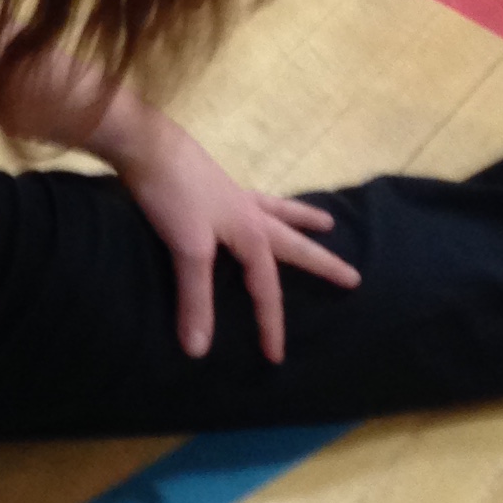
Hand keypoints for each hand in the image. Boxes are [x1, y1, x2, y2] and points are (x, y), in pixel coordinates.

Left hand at [113, 112, 358, 362]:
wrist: (148, 145)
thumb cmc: (173, 195)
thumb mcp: (187, 250)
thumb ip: (196, 299)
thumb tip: (199, 350)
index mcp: (251, 235)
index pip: (267, 289)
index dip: (271, 324)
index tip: (276, 357)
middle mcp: (252, 216)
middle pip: (295, 245)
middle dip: (323, 264)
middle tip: (354, 278)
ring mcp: (236, 198)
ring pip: (282, 214)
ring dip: (305, 221)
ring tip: (327, 223)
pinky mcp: (218, 188)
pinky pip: (257, 202)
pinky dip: (270, 207)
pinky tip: (261, 208)